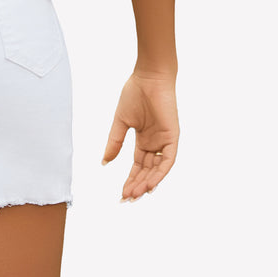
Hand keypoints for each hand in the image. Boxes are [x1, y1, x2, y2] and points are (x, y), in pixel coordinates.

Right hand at [102, 70, 178, 200]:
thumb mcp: (121, 122)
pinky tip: (150, 184)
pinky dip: (160, 173)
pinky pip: (168, 161)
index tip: (121, 194)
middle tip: (126, 199)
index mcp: (144, 140)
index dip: (130, 180)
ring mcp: (164, 141)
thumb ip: (114, 142)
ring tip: (134, 195)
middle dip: (137, 186)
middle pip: (147, 171)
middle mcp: (155, 144)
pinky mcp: (172, 138)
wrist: (148, 77)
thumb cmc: (135, 94)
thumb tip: (104, 162)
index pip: (138, 166)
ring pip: (157, 170)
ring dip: (147, 183)